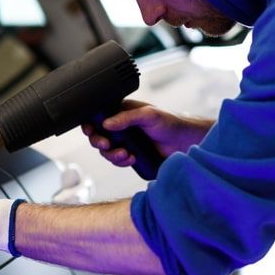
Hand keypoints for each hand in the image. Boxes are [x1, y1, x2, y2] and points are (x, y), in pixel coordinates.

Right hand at [81, 100, 213, 168]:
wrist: (184, 142)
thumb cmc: (169, 122)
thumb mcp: (148, 115)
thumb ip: (126, 118)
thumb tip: (106, 124)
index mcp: (122, 112)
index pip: (98, 116)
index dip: (90, 124)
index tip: (90, 130)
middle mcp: (121, 127)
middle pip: (98, 135)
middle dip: (100, 142)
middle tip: (107, 145)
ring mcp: (125, 142)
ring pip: (106, 150)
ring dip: (112, 154)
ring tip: (125, 154)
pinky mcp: (131, 155)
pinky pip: (117, 160)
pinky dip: (121, 161)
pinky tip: (131, 158)